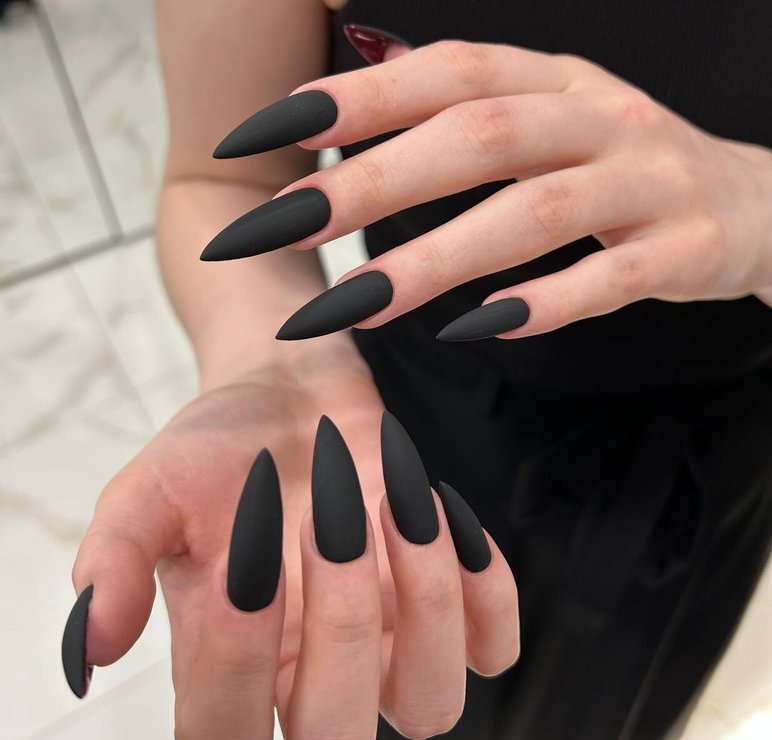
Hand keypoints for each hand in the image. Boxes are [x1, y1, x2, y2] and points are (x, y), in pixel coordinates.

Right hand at [63, 361, 518, 739]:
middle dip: (340, 626)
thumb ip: (115, 561)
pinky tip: (442, 514)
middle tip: (328, 514)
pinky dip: (484, 589)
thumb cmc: (223, 448)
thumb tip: (91, 648)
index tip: (245, 550)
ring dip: (422, 603)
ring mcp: (388, 650)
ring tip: (395, 503)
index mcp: (228, 667)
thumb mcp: (152, 490)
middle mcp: (309, 676)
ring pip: (431, 711)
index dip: (235, 664)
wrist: (293, 400)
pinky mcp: (450, 608)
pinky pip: (496, 648)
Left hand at [203, 37, 771, 340]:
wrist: (759, 203)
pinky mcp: (685, 248)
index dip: (361, 95)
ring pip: (535, 212)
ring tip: (358, 303)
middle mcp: (598, 116)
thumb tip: (361, 77)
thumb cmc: (624, 167)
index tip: (272, 131)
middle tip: (286, 226)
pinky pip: (613, 275)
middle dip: (375, 181)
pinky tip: (483, 330)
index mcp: (555, 79)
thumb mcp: (551, 116)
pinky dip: (547, 301)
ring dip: (439, 258)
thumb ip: (466, 103)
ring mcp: (646, 181)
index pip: (447, 70)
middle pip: (478, 137)